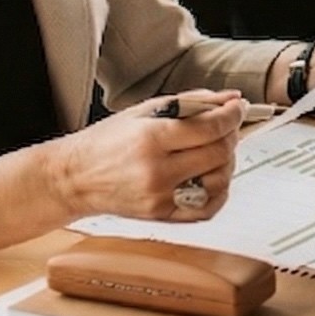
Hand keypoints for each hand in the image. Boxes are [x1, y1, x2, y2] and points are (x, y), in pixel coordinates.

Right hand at [51, 89, 243, 221]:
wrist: (76, 177)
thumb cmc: (108, 140)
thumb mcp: (147, 110)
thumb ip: (193, 102)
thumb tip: (231, 99)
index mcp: (152, 138)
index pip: (210, 128)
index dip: (232, 115)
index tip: (237, 108)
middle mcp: (156, 171)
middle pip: (218, 154)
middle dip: (231, 135)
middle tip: (227, 125)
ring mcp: (160, 197)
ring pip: (218, 181)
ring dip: (227, 162)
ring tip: (217, 149)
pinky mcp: (162, 216)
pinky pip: (207, 209)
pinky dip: (219, 191)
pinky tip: (212, 175)